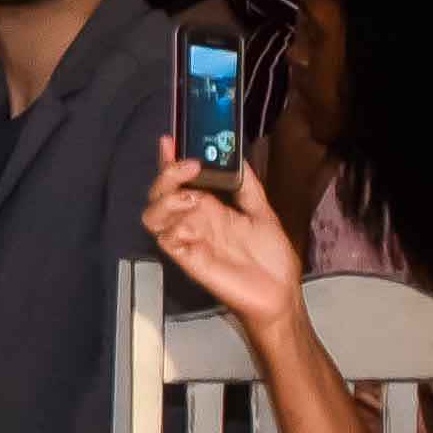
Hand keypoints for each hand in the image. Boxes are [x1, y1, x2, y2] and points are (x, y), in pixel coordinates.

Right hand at [141, 146, 302, 333]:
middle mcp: (194, 220)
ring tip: (190, 197)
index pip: (180, 179)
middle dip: (167, 174)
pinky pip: (165, 240)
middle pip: (160, 193)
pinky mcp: (189, 259)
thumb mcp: (263, 211)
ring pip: (152, 215)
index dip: (169, 160)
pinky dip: (173, 228)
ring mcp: (189, 239)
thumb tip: (237, 155)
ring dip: (165, 200)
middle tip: (191, 166)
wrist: (279, 292)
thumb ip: (247, 185)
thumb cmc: (272, 256)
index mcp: (209, 206)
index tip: (169, 140)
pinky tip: (191, 226)